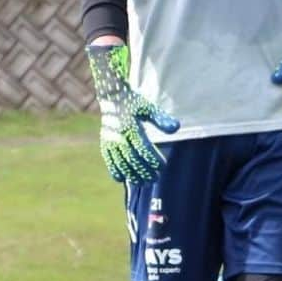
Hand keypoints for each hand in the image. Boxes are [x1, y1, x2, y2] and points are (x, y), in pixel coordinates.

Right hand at [85, 44, 178, 183]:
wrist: (112, 97)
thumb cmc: (134, 103)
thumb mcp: (148, 108)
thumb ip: (161, 119)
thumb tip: (176, 128)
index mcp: (131, 127)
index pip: (143, 148)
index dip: (152, 159)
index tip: (162, 167)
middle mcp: (120, 136)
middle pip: (133, 158)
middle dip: (144, 171)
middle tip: (155, 179)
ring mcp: (111, 141)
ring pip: (121, 162)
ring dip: (131, 174)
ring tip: (142, 182)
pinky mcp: (105, 144)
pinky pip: (109, 160)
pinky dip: (115, 170)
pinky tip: (122, 179)